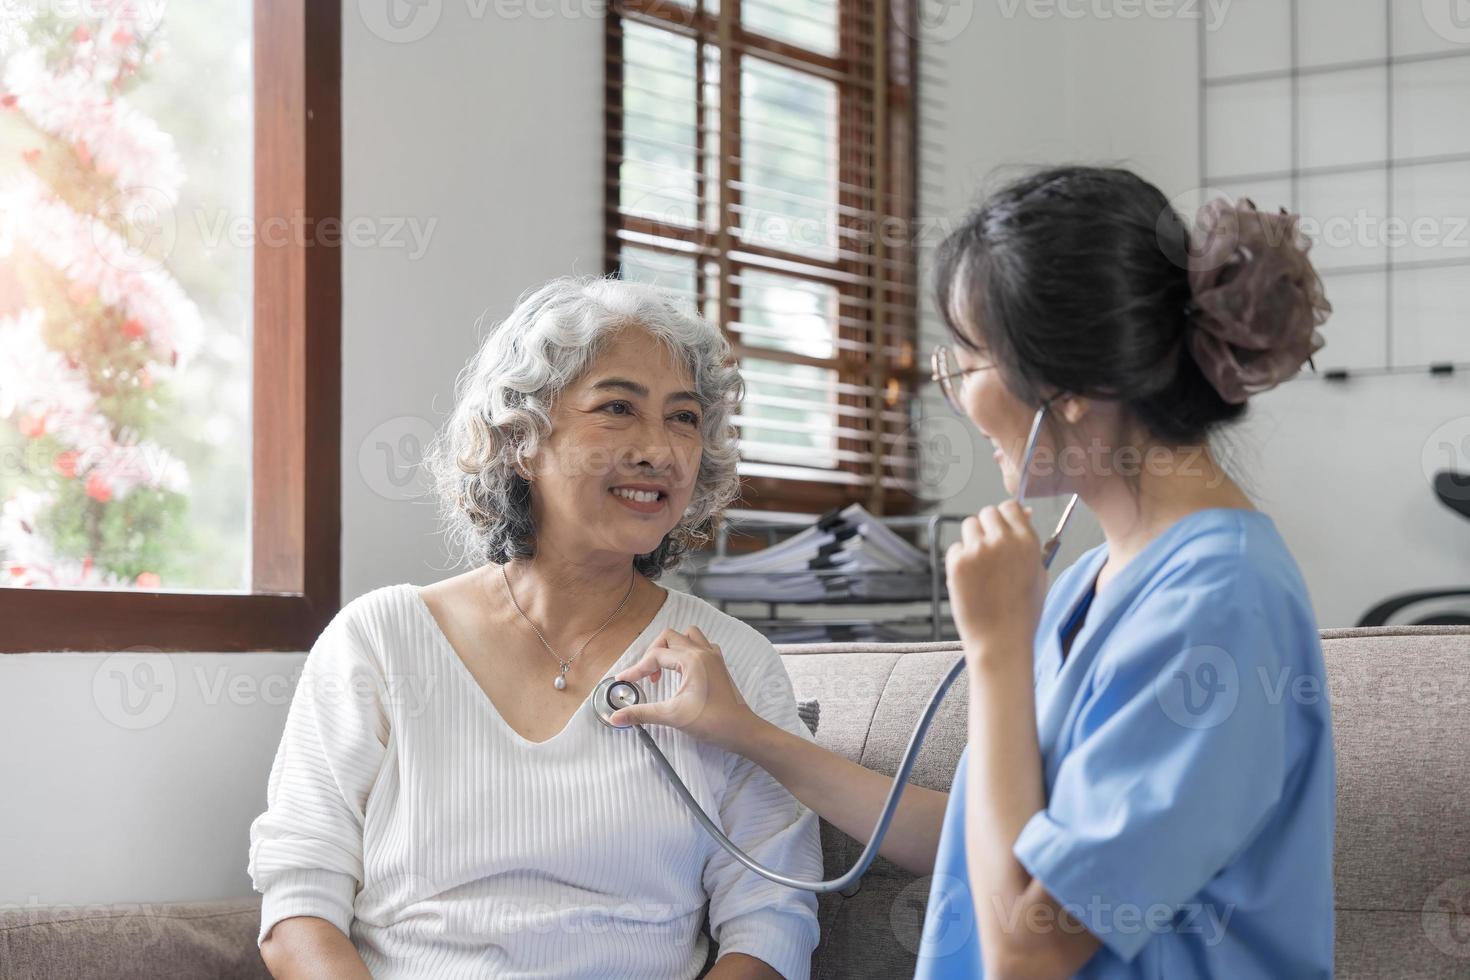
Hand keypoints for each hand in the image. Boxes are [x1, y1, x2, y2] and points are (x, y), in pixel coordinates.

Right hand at [609, 626, 754, 752]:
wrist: (741, 731)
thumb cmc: (714, 722)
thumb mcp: (672, 716)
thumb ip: (642, 713)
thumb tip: (618, 717)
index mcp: (692, 660)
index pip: (655, 656)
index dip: (636, 669)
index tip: (625, 680)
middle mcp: (703, 652)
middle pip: (669, 637)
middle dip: (652, 653)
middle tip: (645, 675)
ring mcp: (713, 657)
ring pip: (687, 635)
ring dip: (671, 647)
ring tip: (663, 668)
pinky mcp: (718, 665)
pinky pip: (702, 645)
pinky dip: (688, 651)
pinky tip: (682, 669)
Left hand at [945, 499, 1046, 662]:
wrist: (1001, 641)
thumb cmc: (1022, 611)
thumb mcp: (1038, 572)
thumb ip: (1028, 542)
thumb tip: (1023, 512)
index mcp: (1028, 541)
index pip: (1010, 507)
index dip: (1005, 518)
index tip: (1002, 532)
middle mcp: (1003, 541)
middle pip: (987, 512)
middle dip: (987, 527)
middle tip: (989, 553)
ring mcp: (978, 550)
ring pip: (969, 526)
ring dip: (972, 541)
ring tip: (981, 570)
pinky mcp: (958, 562)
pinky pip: (955, 548)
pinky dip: (959, 561)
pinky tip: (971, 582)